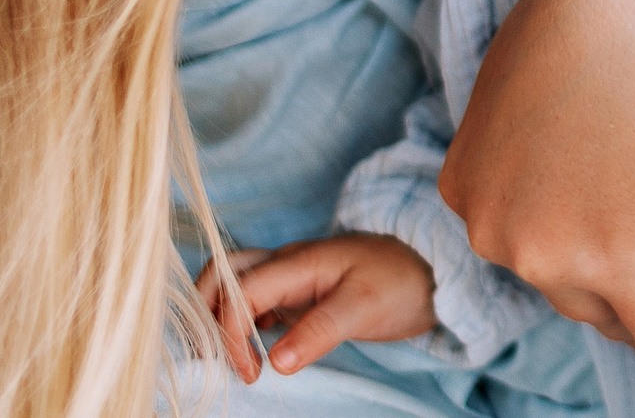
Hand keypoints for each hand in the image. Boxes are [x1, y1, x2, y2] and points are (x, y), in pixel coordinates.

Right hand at [195, 233, 437, 381]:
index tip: (252, 372)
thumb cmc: (399, 280)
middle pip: (220, 275)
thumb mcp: (364, 307)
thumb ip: (319, 331)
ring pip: (230, 285)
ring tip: (227, 360)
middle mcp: (284, 264)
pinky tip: (250, 350)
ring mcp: (287, 276)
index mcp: (297, 261)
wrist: (428, 266)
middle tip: (220, 363)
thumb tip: (275, 363)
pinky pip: (250, 299)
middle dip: (206, 316)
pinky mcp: (294, 292)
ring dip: (217, 317)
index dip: (231, 332)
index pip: (240, 291)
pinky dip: (236, 322)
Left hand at [433, 0, 634, 388]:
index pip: (511, 233)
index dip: (559, 236)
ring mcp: (551, 254)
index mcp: (463, 178)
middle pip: (553, 279)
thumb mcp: (524, 62)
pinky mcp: (618, 264)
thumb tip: (555, 138)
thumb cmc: (592, 8)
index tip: (596, 242)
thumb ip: (523, 120)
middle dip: (597, 280)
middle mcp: (492, 227)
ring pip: (604, 309)